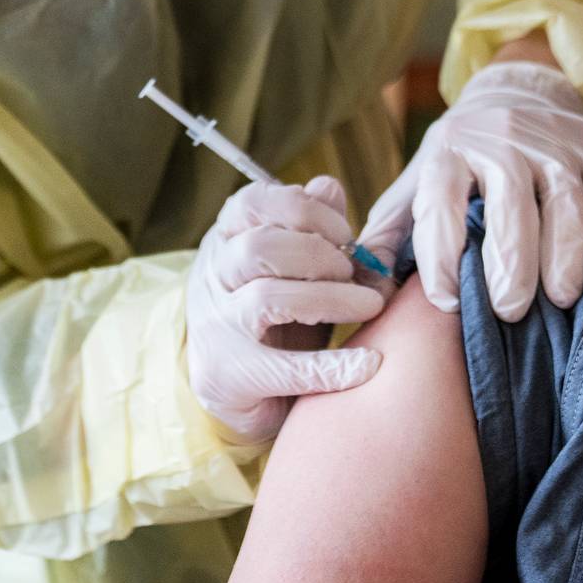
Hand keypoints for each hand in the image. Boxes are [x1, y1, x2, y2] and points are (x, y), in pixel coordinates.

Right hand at [183, 176, 387, 441]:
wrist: (239, 396)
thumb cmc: (274, 320)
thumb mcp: (292, 270)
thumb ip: (311, 227)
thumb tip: (328, 186)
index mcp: (224, 241)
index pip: (251, 203)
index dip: (304, 209)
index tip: (346, 233)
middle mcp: (211, 278)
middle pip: (258, 246)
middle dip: (319, 254)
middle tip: (355, 273)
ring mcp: (214, 328)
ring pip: (266, 298)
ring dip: (329, 299)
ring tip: (369, 306)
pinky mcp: (226, 377)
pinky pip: (283, 367)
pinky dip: (332, 366)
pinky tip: (370, 364)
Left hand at [357, 60, 582, 320]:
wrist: (511, 94)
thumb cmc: (457, 160)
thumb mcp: (414, 186)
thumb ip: (387, 235)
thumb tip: (363, 291)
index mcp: (448, 151)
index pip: (441, 205)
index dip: (441, 256)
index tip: (446, 302)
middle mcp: (500, 140)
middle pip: (509, 205)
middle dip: (510, 263)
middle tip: (509, 311)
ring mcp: (553, 142)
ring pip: (565, 201)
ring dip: (565, 253)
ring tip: (561, 298)